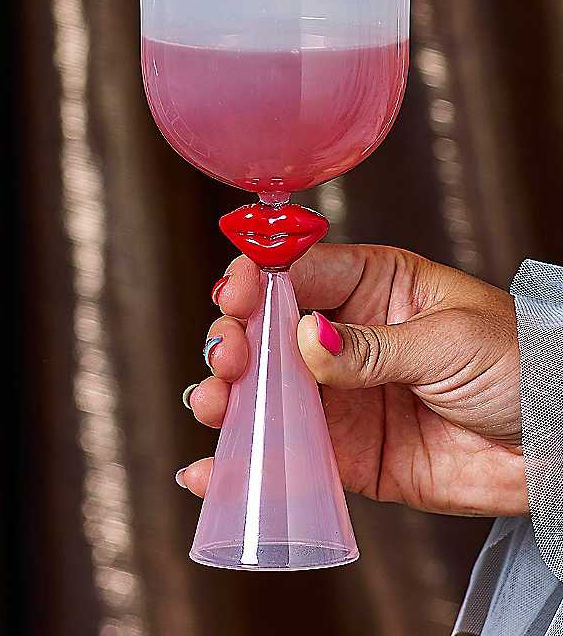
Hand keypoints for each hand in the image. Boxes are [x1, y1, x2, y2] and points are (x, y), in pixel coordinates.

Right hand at [180, 244, 525, 516]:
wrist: (557, 442)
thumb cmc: (519, 365)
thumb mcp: (450, 340)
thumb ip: (373, 346)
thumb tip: (305, 340)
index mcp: (375, 286)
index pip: (300, 272)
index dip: (259, 279)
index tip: (235, 295)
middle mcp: (348, 337)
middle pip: (270, 332)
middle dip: (237, 340)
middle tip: (229, 360)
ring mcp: (342, 396)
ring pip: (269, 393)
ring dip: (231, 399)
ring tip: (214, 406)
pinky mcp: (347, 452)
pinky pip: (291, 456)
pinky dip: (249, 466)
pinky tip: (213, 471)